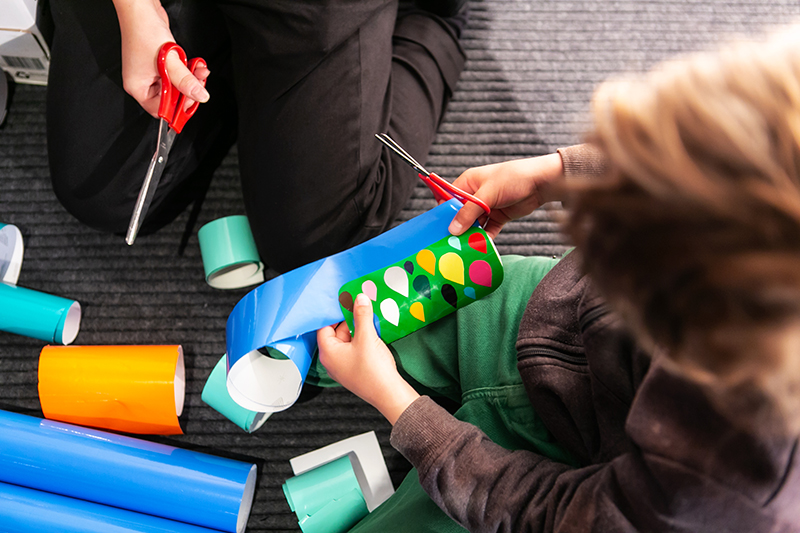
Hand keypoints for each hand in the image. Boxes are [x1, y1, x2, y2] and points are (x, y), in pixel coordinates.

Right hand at [113, 0, 209, 117]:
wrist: (141, 9)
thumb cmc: (144, 32)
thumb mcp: (169, 62)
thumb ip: (185, 81)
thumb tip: (199, 96)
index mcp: (138, 87)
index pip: (160, 109)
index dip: (177, 108)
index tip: (192, 101)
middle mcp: (143, 82)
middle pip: (170, 99)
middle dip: (188, 91)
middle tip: (200, 84)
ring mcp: (151, 73)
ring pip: (176, 86)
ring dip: (191, 80)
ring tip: (200, 71)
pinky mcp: (160, 64)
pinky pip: (177, 74)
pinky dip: (187, 71)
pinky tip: (195, 64)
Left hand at [317, 294, 419, 424]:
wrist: (389, 394)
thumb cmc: (373, 370)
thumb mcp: (367, 337)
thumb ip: (361, 315)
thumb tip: (359, 298)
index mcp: (328, 353)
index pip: (324, 327)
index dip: (335, 314)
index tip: (346, 303)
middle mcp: (331, 360)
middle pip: (336, 332)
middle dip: (349, 321)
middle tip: (361, 309)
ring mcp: (343, 366)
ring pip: (347, 340)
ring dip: (358, 329)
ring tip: (370, 321)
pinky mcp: (354, 369)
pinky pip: (354, 349)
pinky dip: (362, 340)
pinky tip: (373, 334)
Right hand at [448, 152, 564, 237]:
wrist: (540, 183)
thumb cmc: (513, 178)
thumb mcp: (487, 194)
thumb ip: (469, 212)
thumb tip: (453, 228)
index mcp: (468, 182)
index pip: (449, 198)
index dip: (444, 212)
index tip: (440, 227)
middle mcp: (475, 195)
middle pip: (460, 214)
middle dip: (457, 226)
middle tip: (451, 241)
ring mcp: (487, 207)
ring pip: (473, 224)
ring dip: (471, 234)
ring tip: (465, 246)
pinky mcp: (498, 217)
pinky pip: (487, 230)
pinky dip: (484, 238)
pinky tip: (481, 246)